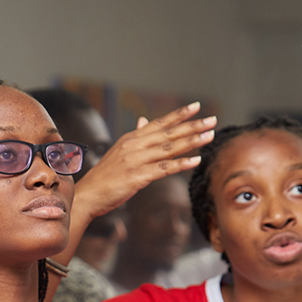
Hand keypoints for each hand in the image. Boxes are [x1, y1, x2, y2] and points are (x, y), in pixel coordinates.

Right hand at [72, 103, 216, 222]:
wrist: (88, 195)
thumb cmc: (105, 176)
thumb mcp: (119, 152)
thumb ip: (135, 137)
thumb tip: (144, 121)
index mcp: (131, 139)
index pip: (159, 123)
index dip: (179, 115)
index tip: (197, 106)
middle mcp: (134, 146)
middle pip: (168, 133)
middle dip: (192, 126)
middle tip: (212, 119)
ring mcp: (136, 161)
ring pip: (168, 148)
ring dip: (191, 142)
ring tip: (209, 136)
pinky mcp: (137, 177)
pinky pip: (164, 169)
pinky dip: (181, 164)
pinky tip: (196, 160)